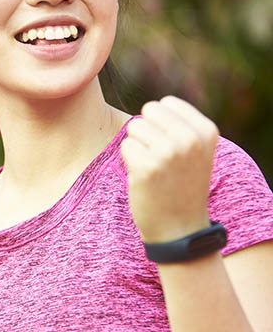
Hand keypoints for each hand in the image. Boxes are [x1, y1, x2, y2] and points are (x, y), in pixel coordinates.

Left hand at [120, 96, 218, 242]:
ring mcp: (168, 152)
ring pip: (134, 127)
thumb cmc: (183, 183)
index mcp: (206, 130)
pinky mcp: (146, 166)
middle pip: (148, 111)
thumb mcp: (196, 150)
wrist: (180, 228)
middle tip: (158, 156)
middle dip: (147, 130)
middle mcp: (190, 138)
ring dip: (138, 146)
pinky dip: (129, 160)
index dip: (161, 123)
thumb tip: (152, 106)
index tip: (172, 147)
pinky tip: (145, 177)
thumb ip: (180, 124)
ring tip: (153, 167)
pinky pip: (125, 145)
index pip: (166, 102)